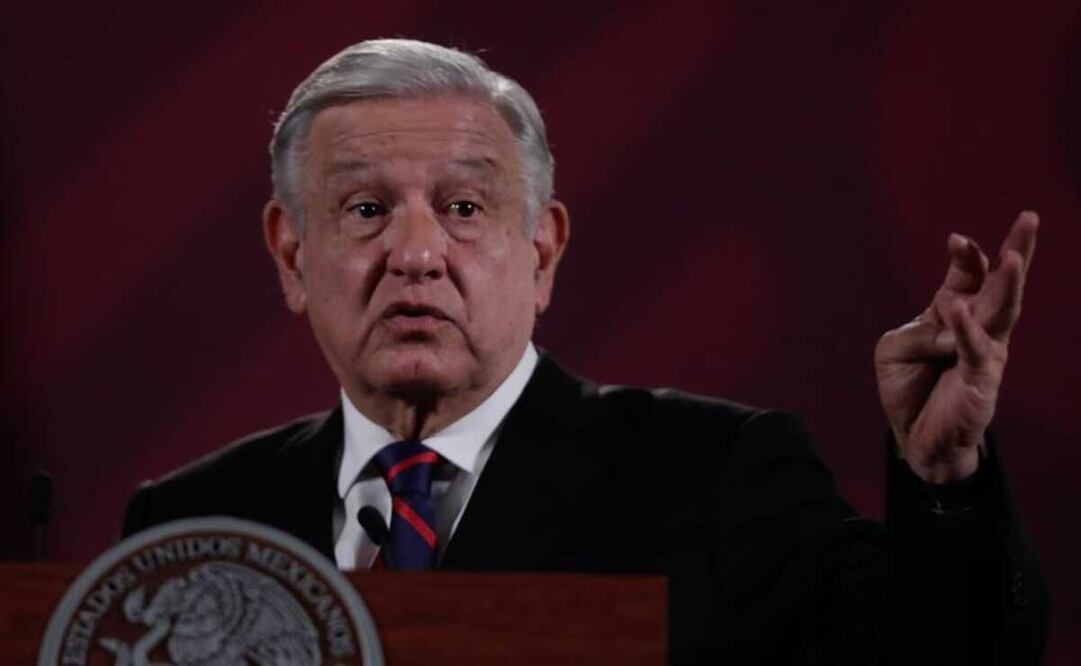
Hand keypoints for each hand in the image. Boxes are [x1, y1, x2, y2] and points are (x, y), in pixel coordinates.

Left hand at [874, 211, 1037, 482]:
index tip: (957, 240)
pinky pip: (974, 349)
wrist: (917, 437)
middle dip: (1014, 250)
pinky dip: (965, 330)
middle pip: (999, 283)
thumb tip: (949, 328)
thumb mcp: (894, 350)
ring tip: (1015, 254)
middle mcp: (977, 327)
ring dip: (1008, 283)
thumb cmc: (909, 387)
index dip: (965, 256)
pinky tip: (959, 310)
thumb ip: (916, 332)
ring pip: (1002, 311)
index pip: (965, 276)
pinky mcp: (981, 378)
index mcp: (952, 312)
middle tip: (1030, 217)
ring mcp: (985, 351)